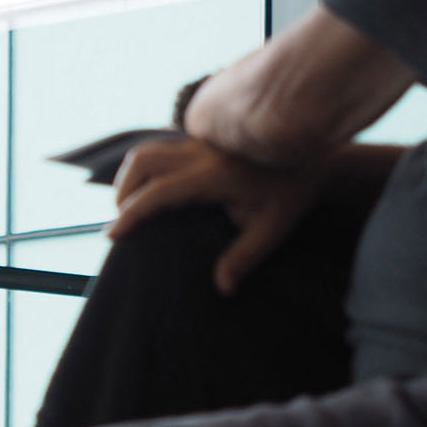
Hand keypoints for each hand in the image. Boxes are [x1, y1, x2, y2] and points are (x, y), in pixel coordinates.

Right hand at [108, 137, 320, 295]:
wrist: (313, 151)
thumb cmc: (292, 190)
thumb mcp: (272, 229)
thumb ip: (243, 258)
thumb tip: (222, 289)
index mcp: (214, 175)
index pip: (159, 192)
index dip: (131, 213)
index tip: (113, 234)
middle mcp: (201, 152)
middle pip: (142, 162)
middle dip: (123, 192)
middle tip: (122, 221)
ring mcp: (200, 141)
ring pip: (147, 149)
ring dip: (131, 177)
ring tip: (131, 205)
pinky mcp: (202, 137)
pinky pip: (161, 147)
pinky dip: (147, 168)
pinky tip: (153, 189)